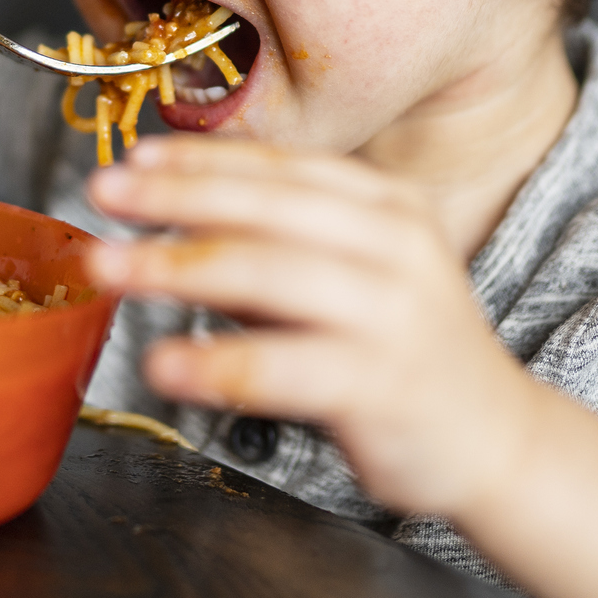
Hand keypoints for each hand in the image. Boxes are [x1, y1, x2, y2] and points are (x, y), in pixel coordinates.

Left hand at [84, 136, 532, 515]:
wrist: (497, 439)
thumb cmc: (405, 348)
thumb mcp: (353, 275)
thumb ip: (274, 244)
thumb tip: (166, 213)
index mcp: (387, 205)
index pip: (281, 166)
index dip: (201, 158)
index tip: (133, 157)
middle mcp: (396, 245)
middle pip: (266, 206)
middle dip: (174, 197)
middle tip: (101, 195)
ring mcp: (391, 314)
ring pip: (266, 274)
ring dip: (175, 267)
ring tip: (107, 269)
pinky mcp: (381, 385)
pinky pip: (280, 367)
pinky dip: (214, 362)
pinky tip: (161, 361)